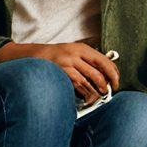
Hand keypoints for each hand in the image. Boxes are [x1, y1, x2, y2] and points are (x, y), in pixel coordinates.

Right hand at [0, 41, 119, 104]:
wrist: (30, 57)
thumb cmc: (54, 57)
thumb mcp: (72, 52)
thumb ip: (87, 60)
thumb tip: (107, 72)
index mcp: (81, 48)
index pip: (104, 60)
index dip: (113, 73)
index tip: (116, 82)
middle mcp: (75, 54)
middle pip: (99, 72)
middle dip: (105, 85)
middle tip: (107, 93)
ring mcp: (67, 63)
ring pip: (89, 82)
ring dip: (95, 92)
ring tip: (96, 97)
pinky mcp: (60, 73)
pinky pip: (77, 86)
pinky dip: (83, 94)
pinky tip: (84, 98)